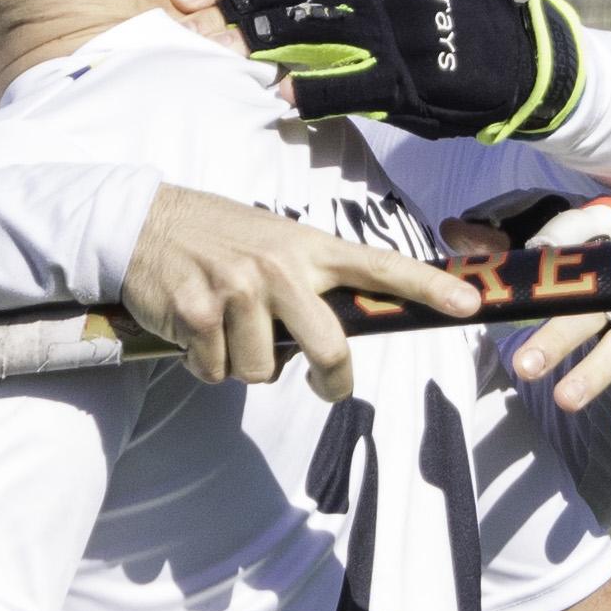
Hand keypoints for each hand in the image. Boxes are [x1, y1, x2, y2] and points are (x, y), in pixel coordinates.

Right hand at [123, 185, 480, 397]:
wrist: (142, 221)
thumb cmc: (218, 238)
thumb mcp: (274, 242)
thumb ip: (311, 283)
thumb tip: (338, 340)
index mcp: (308, 247)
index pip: (380, 267)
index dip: (428, 288)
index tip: (468, 305)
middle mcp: (279, 267)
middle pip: (330, 348)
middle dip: (331, 381)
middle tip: (327, 388)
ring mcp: (239, 290)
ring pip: (265, 371)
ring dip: (244, 365)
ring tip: (226, 329)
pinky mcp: (200, 314)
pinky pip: (218, 372)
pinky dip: (204, 365)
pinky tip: (195, 331)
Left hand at [221, 0, 586, 141]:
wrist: (522, 61)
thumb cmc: (455, 29)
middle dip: (228, 11)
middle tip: (184, 20)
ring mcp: (388, 29)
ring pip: (304, 33)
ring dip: (255, 47)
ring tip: (216, 56)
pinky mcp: (405, 73)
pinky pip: (344, 86)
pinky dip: (309, 95)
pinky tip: (280, 102)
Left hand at [494, 195, 610, 442]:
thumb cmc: (607, 258)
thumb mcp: (564, 242)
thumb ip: (508, 241)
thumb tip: (453, 234)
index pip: (576, 231)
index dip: (548, 251)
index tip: (518, 279)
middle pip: (602, 298)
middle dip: (562, 333)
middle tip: (524, 368)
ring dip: (600, 370)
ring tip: (564, 400)